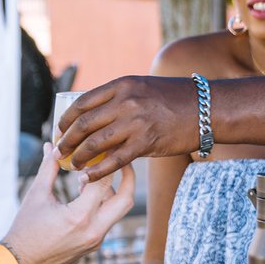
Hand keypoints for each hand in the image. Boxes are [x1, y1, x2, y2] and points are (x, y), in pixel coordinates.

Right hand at [2, 143, 135, 263]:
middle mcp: (93, 230)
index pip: (103, 182)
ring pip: (118, 211)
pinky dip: (103, 204)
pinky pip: (107, 220)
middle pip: (126, 199)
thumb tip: (52, 146)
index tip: (103, 147)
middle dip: (128, 177)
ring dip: (113, 191)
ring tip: (94, 175)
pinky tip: (86, 194)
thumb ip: (49, 168)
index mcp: (79, 217)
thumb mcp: (36, 195)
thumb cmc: (25, 230)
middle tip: (122, 159)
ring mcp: (96, 240)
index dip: (104, 161)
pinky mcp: (94, 245)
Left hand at [56, 76, 197, 181]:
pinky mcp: (146, 143)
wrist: (205, 109)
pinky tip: (88, 178)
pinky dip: (97, 171)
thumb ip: (119, 99)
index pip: (82, 103)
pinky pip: (114, 161)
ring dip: (79, 157)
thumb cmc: (174, 99)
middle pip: (84, 124)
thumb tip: (94, 115)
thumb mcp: (142, 88)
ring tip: (72, 165)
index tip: (59, 130)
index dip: (66, 119)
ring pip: (95, 143)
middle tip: (59, 151)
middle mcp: (125, 102)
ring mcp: (135, 123)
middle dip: (67, 140)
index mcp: (122, 86)